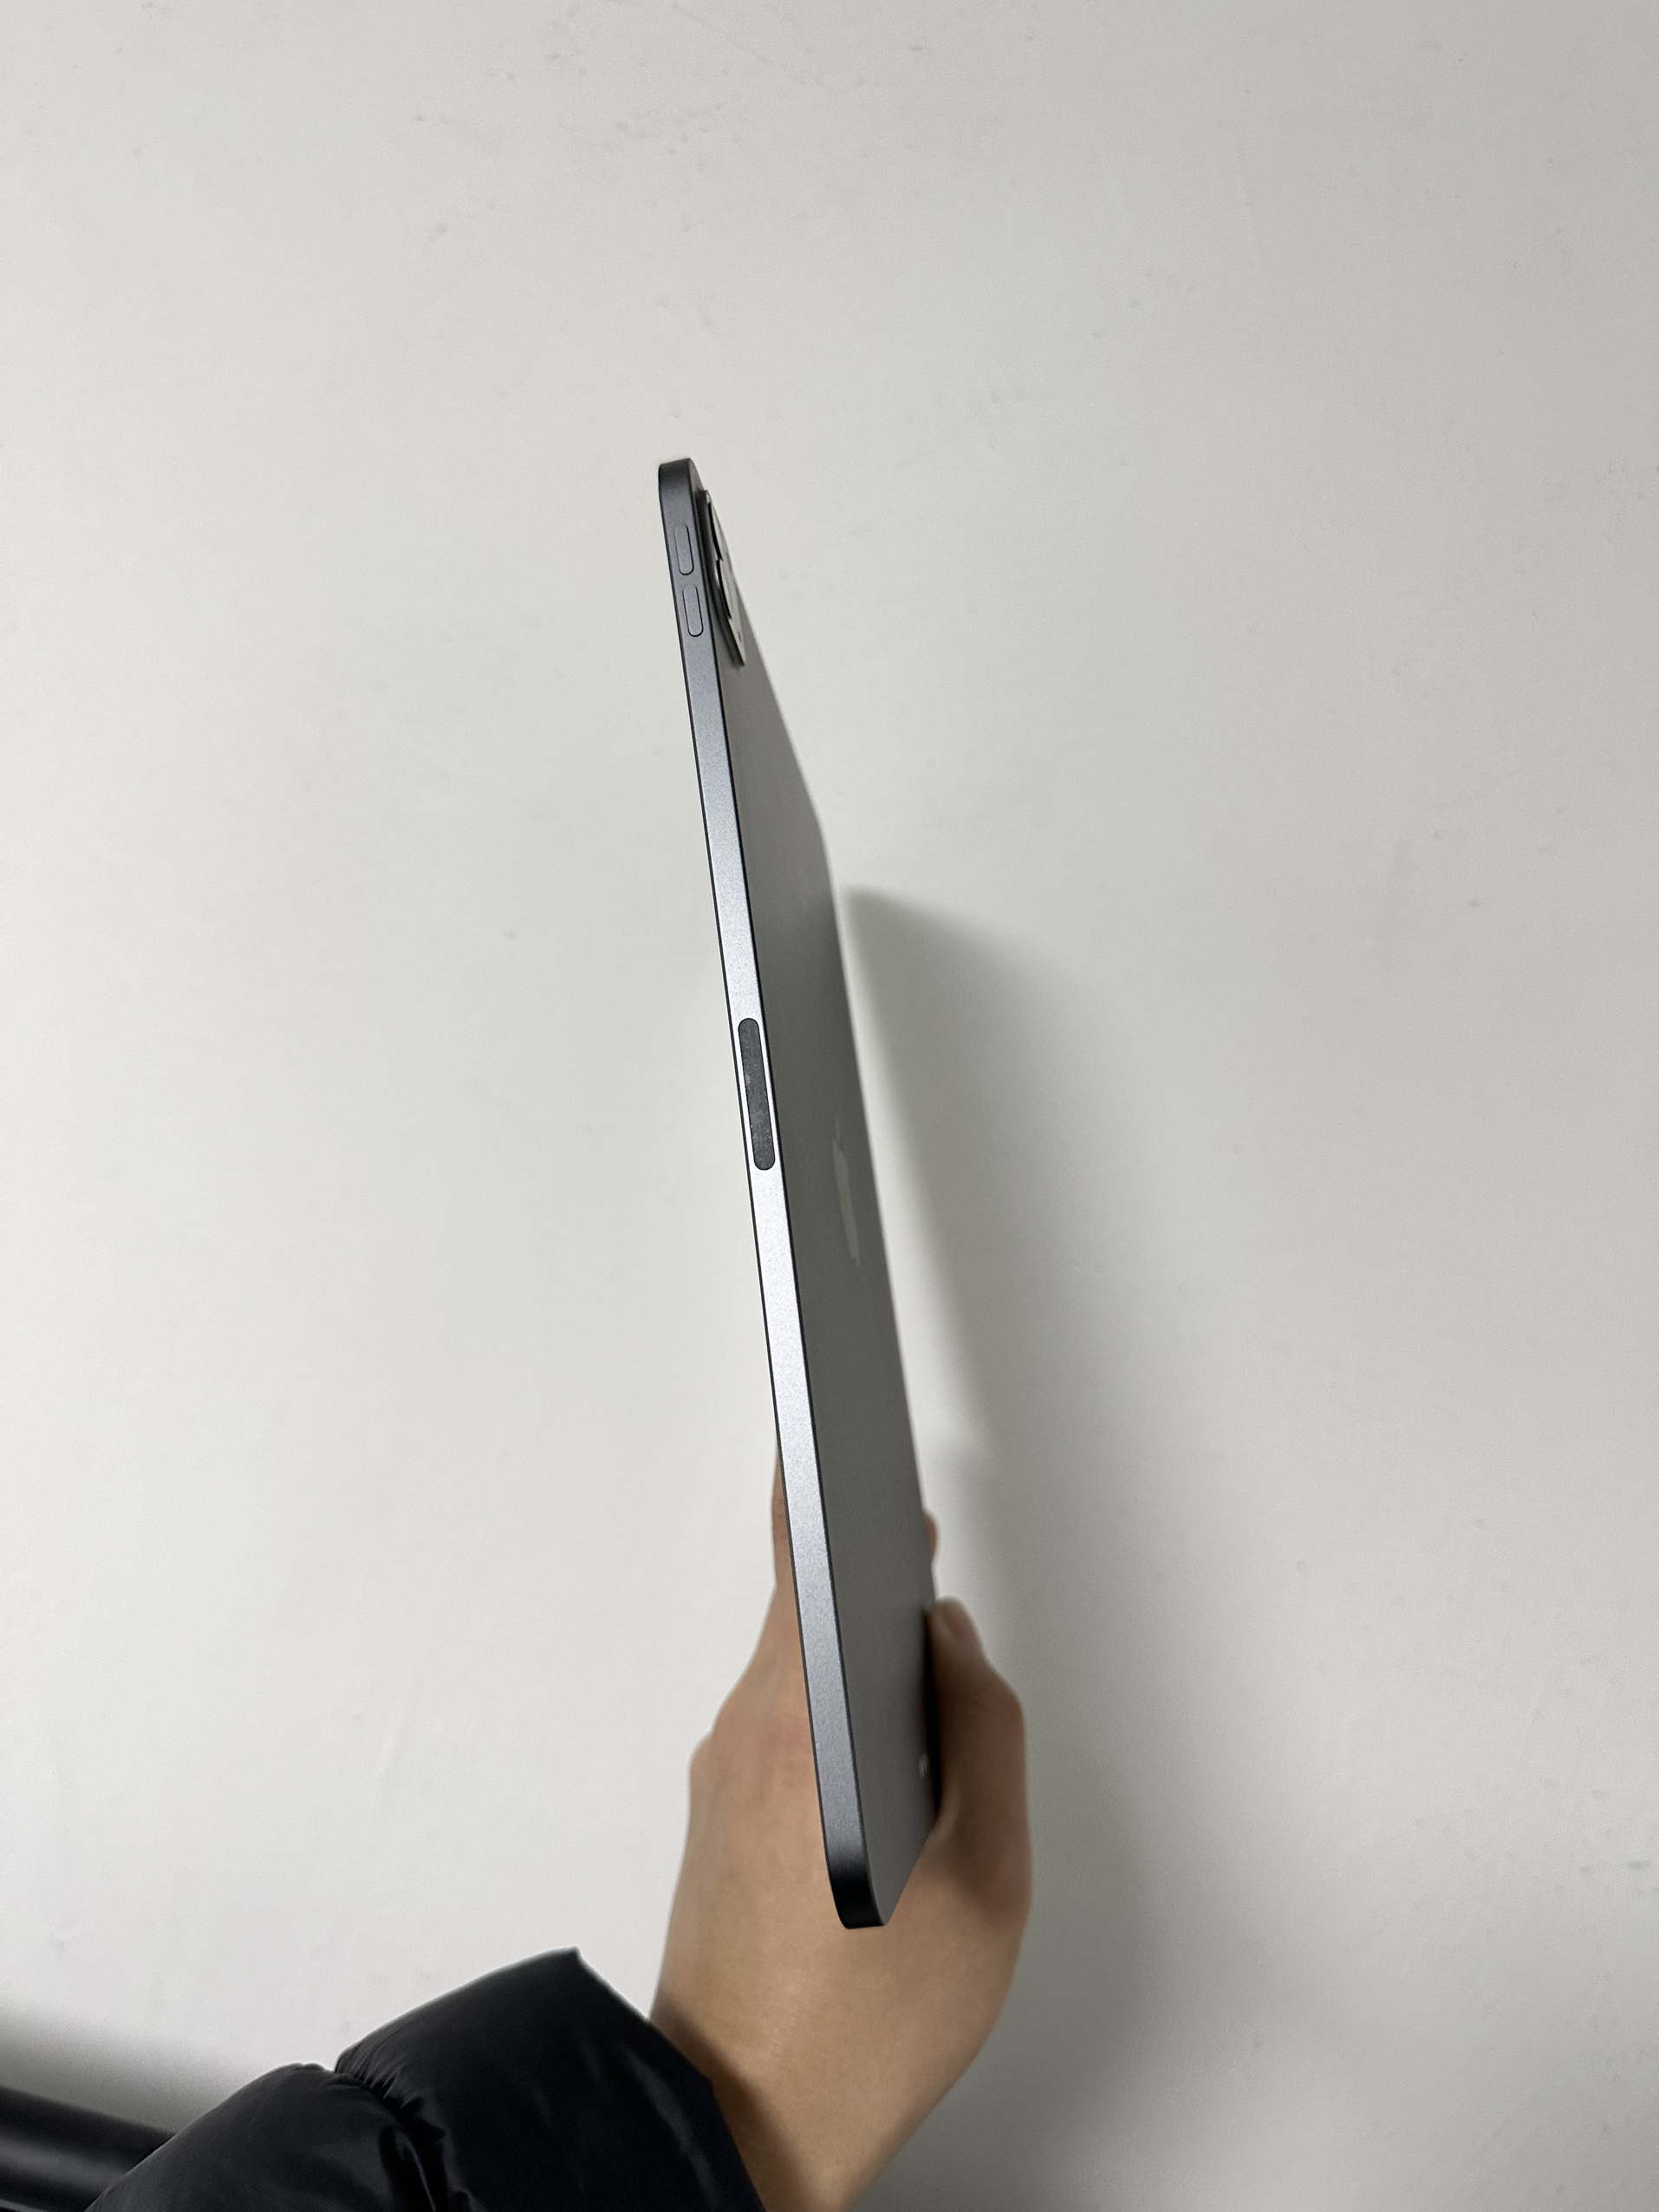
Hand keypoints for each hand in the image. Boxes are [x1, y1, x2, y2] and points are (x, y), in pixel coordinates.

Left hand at [652, 1465, 1030, 2211]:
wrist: (743, 2124)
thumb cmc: (864, 2027)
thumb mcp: (988, 1882)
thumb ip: (984, 1735)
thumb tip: (954, 1645)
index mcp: (809, 1731)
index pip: (803, 1561)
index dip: (825, 1479)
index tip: (834, 1414)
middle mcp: (747, 1735)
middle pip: (807, 1608)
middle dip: (876, 1586)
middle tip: (923, 1568)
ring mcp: (722, 1773)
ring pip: (800, 1669)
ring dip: (863, 1668)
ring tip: (930, 1715)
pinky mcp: (717, 1810)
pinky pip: (784, 1721)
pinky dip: (837, 1718)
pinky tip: (885, 1777)